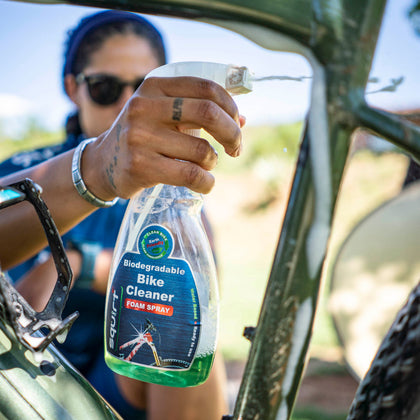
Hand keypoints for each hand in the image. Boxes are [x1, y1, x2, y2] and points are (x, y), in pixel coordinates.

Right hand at [82, 76, 244, 198]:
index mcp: (155, 86)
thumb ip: (201, 113)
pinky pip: (191, 175)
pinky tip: (205, 183)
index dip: (231, 108)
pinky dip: (207, 183)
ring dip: (213, 162)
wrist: (104, 163)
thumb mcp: (166, 115)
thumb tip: (242, 120)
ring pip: (202, 150)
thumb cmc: (144, 136)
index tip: (237, 125)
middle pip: (209, 114)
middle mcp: (145, 106)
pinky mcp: (140, 165)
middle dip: (232, 134)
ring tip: (205, 166)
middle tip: (236, 149)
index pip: (207, 88)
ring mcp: (140, 136)